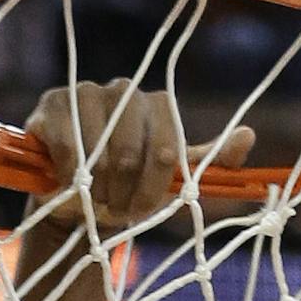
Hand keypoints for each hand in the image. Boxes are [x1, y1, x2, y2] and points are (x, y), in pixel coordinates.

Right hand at [26, 79, 255, 227]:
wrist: (78, 202)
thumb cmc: (129, 189)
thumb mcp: (174, 183)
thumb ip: (208, 164)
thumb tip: (248, 135)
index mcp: (158, 105)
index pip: (167, 145)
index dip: (155, 185)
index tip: (146, 210)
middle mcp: (124, 90)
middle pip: (132, 150)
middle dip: (126, 192)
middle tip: (117, 210)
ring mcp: (85, 92)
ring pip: (100, 151)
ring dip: (99, 189)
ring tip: (95, 201)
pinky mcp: (52, 105)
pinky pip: (69, 147)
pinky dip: (71, 178)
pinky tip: (70, 188)